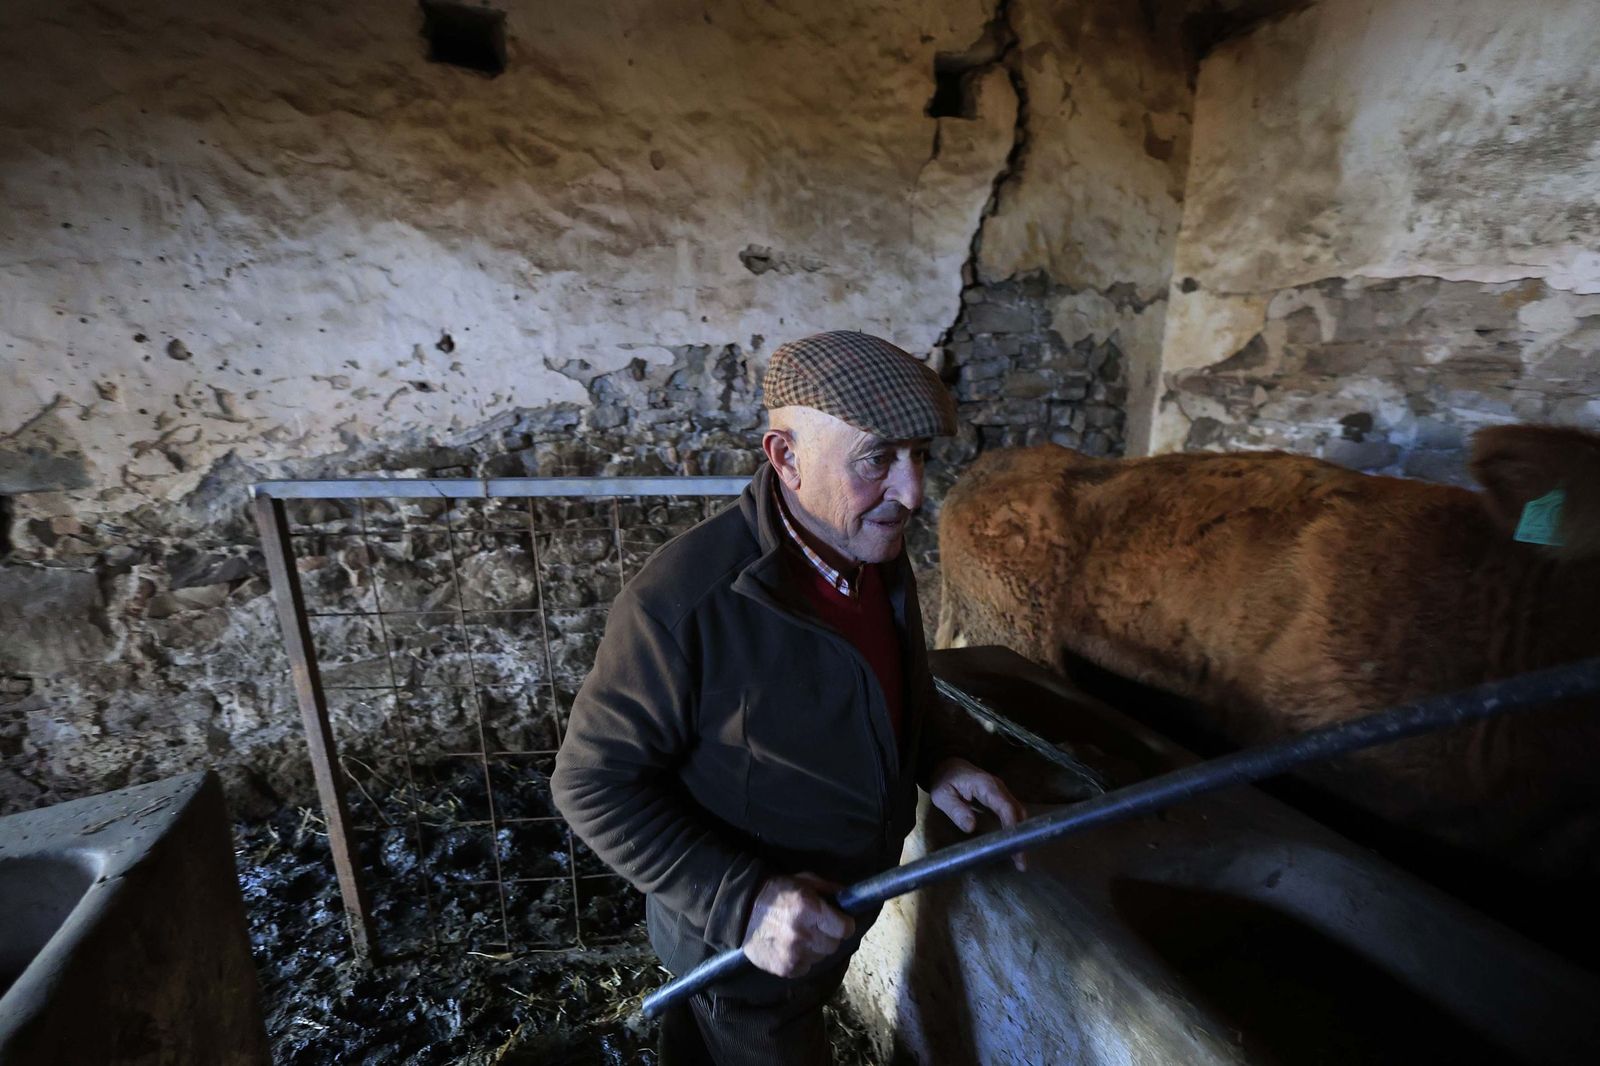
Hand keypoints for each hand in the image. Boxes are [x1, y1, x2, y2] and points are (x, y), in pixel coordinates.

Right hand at [741, 872, 855, 977]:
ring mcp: (793, 954)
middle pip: (834, 945)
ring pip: (821, 957)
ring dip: (815, 948)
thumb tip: (849, 899)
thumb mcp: (804, 881)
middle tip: (816, 927)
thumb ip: (829, 889)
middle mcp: (804, 933)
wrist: (741, 909)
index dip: (844, 924)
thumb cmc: (776, 892)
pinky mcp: (784, 968)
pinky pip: (806, 968)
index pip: (845, 928)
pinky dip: (802, 960)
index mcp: (810, 909)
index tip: (838, 922)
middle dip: (829, 936)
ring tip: (801, 936)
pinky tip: (791, 947)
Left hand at [929, 756, 1028, 871]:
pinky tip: (1013, 846)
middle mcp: (999, 788)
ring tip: (1020, 859)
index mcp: (986, 786)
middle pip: (1018, 811)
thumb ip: (956, 810)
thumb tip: (971, 827)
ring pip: (1018, 813)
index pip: (1005, 806)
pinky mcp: (1000, 798)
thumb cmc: (944, 780)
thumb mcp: (942, 795)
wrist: (947, 765)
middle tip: (1021, 861)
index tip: (1016, 847)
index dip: (1012, 827)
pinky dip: (1015, 829)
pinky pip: (1013, 813)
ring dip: (1020, 835)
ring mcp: (1002, 792)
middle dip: (1020, 836)